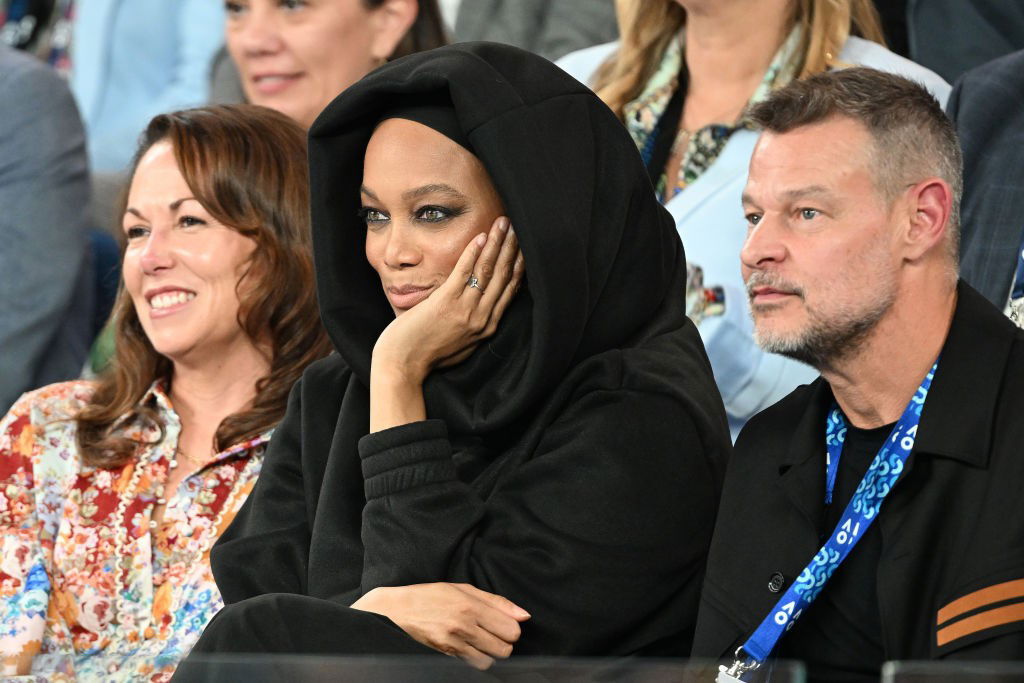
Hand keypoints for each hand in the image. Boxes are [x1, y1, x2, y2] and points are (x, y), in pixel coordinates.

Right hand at [350, 583, 530, 669]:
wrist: (398, 609)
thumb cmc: (432, 595)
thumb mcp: (464, 589)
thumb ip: (497, 602)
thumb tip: (524, 615)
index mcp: (471, 605)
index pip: (511, 629)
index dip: (512, 629)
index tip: (504, 624)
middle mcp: (465, 625)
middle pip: (505, 648)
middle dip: (504, 642)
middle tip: (493, 633)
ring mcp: (455, 642)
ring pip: (491, 660)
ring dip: (491, 652)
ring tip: (482, 640)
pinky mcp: (446, 654)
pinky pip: (474, 664)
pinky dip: (477, 658)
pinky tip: (470, 647)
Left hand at [372, 215, 523, 384]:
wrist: (403, 366)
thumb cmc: (427, 355)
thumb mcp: (460, 344)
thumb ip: (473, 325)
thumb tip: (480, 307)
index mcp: (487, 327)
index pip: (510, 290)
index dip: (519, 265)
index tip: (524, 246)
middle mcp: (481, 318)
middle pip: (504, 277)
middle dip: (512, 248)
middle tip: (517, 226)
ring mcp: (465, 310)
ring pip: (488, 271)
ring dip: (497, 244)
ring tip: (503, 223)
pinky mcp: (446, 302)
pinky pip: (464, 272)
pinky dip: (474, 252)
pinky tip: (480, 236)